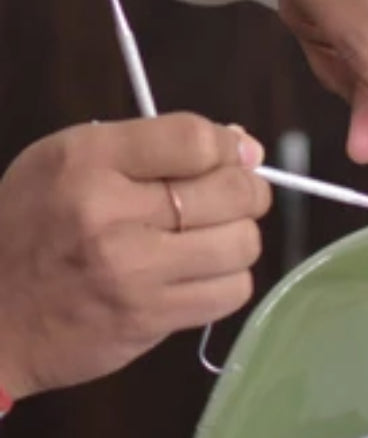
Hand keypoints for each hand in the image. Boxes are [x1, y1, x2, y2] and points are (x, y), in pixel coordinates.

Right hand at [0, 113, 269, 399]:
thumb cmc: (31, 230)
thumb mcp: (68, 165)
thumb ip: (154, 147)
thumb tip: (241, 142)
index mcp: (86, 159)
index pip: (194, 139)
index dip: (230, 148)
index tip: (236, 157)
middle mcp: (108, 211)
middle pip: (233, 191)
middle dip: (247, 193)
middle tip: (232, 202)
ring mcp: (131, 269)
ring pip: (242, 243)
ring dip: (238, 241)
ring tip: (210, 242)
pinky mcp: (148, 317)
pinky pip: (232, 292)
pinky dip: (227, 283)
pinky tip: (199, 277)